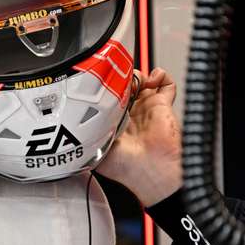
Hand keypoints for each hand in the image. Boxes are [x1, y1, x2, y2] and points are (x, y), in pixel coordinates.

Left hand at [95, 68, 181, 206]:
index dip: (102, 87)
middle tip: (117, 79)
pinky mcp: (163, 105)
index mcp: (111, 123)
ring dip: (137, 74)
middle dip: (119, 77)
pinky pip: (165, 83)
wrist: (150, 170)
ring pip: (142, 81)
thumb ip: (86, 127)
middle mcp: (128, 114)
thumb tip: (79, 112)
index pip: (105, 97)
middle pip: (122, 85)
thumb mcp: (94, 145)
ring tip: (135, 79)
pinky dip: (160, 75)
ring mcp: (146, 108)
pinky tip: (153, 78)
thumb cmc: (125, 167)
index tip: (100, 82)